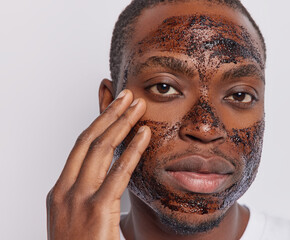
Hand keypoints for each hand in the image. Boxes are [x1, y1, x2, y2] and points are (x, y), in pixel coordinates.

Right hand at [46, 90, 150, 239]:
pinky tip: (143, 134)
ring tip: (138, 105)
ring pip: (99, 149)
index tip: (113, 106)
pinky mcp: (95, 211)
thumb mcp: (82, 219)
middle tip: (127, 95)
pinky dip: (131, 150)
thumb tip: (112, 176)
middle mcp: (64, 190)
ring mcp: (77, 199)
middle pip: (88, 140)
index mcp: (60, 191)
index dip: (98, 122)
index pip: (80, 146)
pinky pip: (116, 173)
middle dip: (109, 114)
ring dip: (120, 123)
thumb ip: (94, 196)